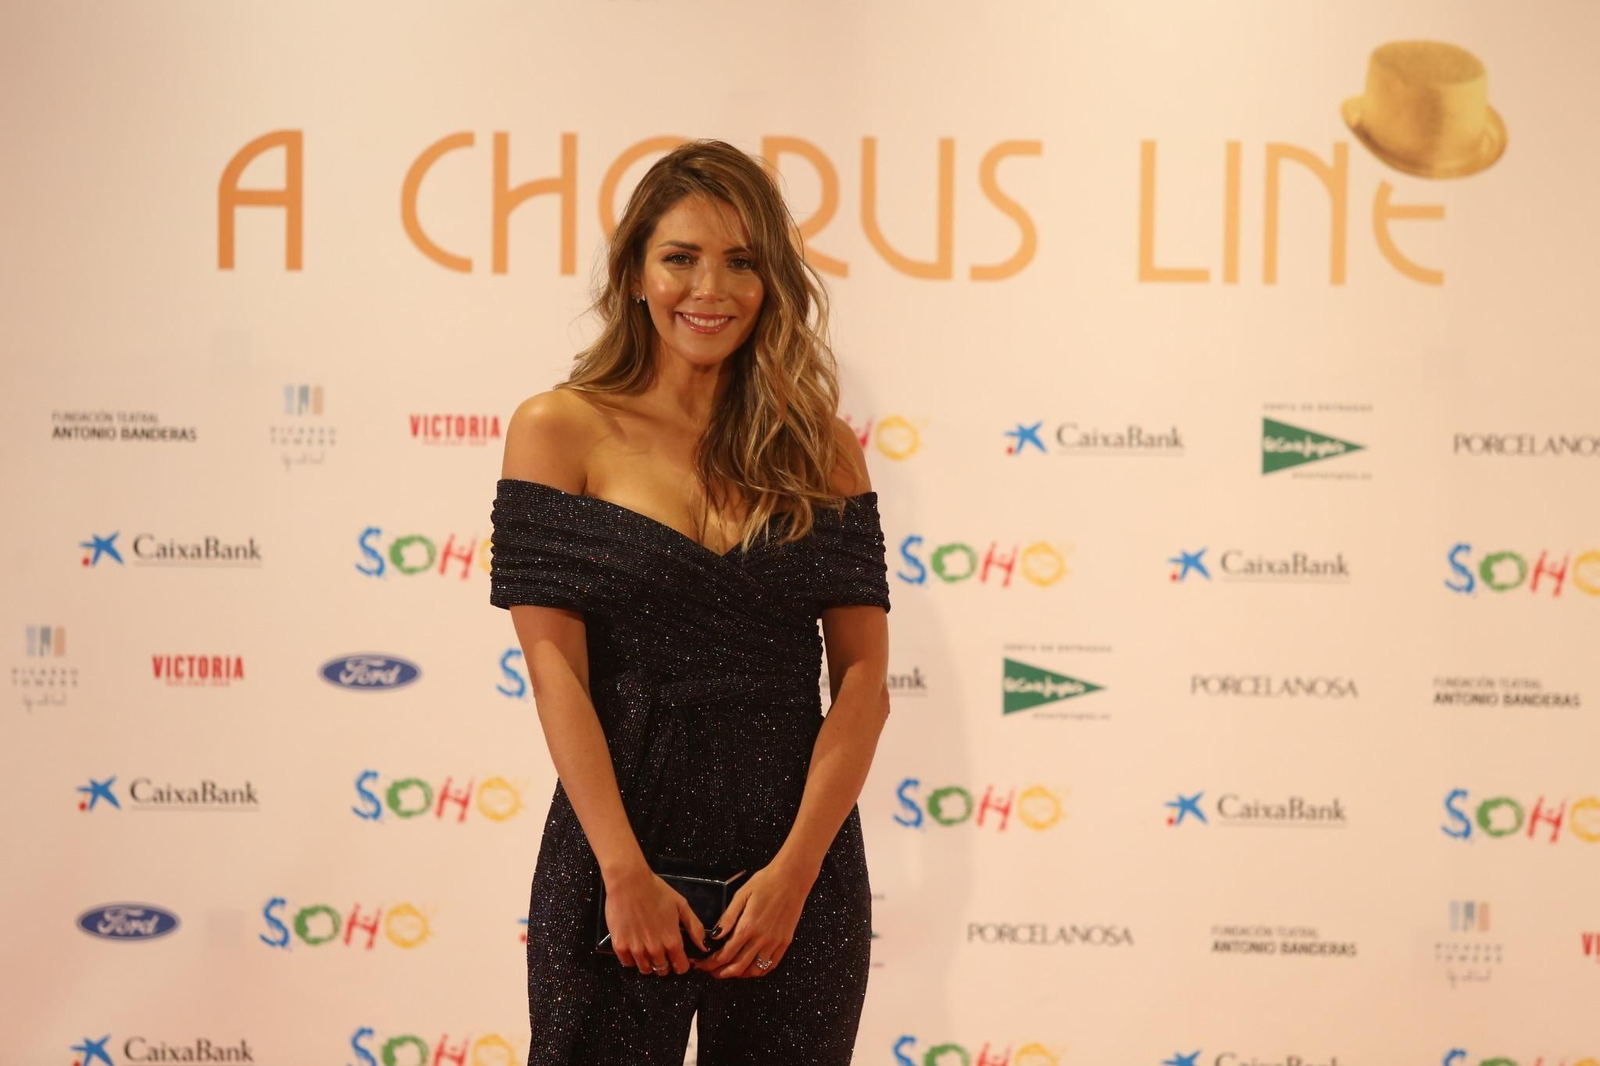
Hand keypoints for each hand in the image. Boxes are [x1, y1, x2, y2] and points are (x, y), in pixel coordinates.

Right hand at [602, 863, 706, 975]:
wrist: (629, 882)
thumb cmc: (656, 891)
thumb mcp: (681, 905)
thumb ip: (695, 928)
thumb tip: (705, 947)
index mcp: (672, 940)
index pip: (681, 967)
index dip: (682, 965)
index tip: (679, 959)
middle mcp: (655, 949)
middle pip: (662, 970)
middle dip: (665, 965)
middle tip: (662, 953)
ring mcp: (636, 949)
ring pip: (645, 969)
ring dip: (649, 964)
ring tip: (648, 950)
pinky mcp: (620, 946)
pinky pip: (628, 963)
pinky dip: (632, 959)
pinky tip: (634, 948)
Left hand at [693, 856, 815, 977]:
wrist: (792, 878)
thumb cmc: (766, 882)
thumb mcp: (741, 895)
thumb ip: (728, 918)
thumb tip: (714, 937)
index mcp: (747, 927)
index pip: (725, 954)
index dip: (710, 963)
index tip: (702, 964)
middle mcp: (761, 939)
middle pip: (737, 967)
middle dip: (720, 973)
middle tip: (711, 972)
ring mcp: (775, 943)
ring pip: (754, 970)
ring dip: (739, 975)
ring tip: (728, 971)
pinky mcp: (785, 942)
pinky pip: (771, 965)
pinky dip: (758, 971)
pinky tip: (750, 968)